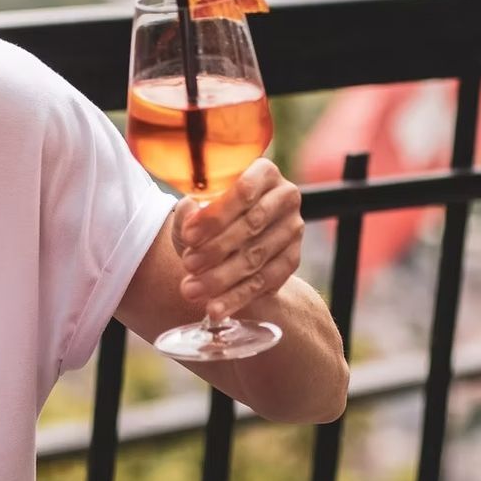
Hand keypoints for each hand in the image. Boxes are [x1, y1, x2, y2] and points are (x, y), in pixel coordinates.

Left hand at [173, 159, 305, 319]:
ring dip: (222, 278)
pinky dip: (238, 297)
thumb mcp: (195, 210)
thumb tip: (190, 214)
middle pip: (251, 225)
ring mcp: (293, 228)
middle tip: (187, 265)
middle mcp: (285, 196)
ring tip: (192, 290)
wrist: (232, 242)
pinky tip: (216, 308)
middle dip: (216, 249)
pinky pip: (266, 282)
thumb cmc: (210, 220)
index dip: (215, 215)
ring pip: (257, 257)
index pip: (244, 190)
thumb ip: (189, 211)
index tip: (188, 236)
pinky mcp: (293, 259)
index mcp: (264, 172)